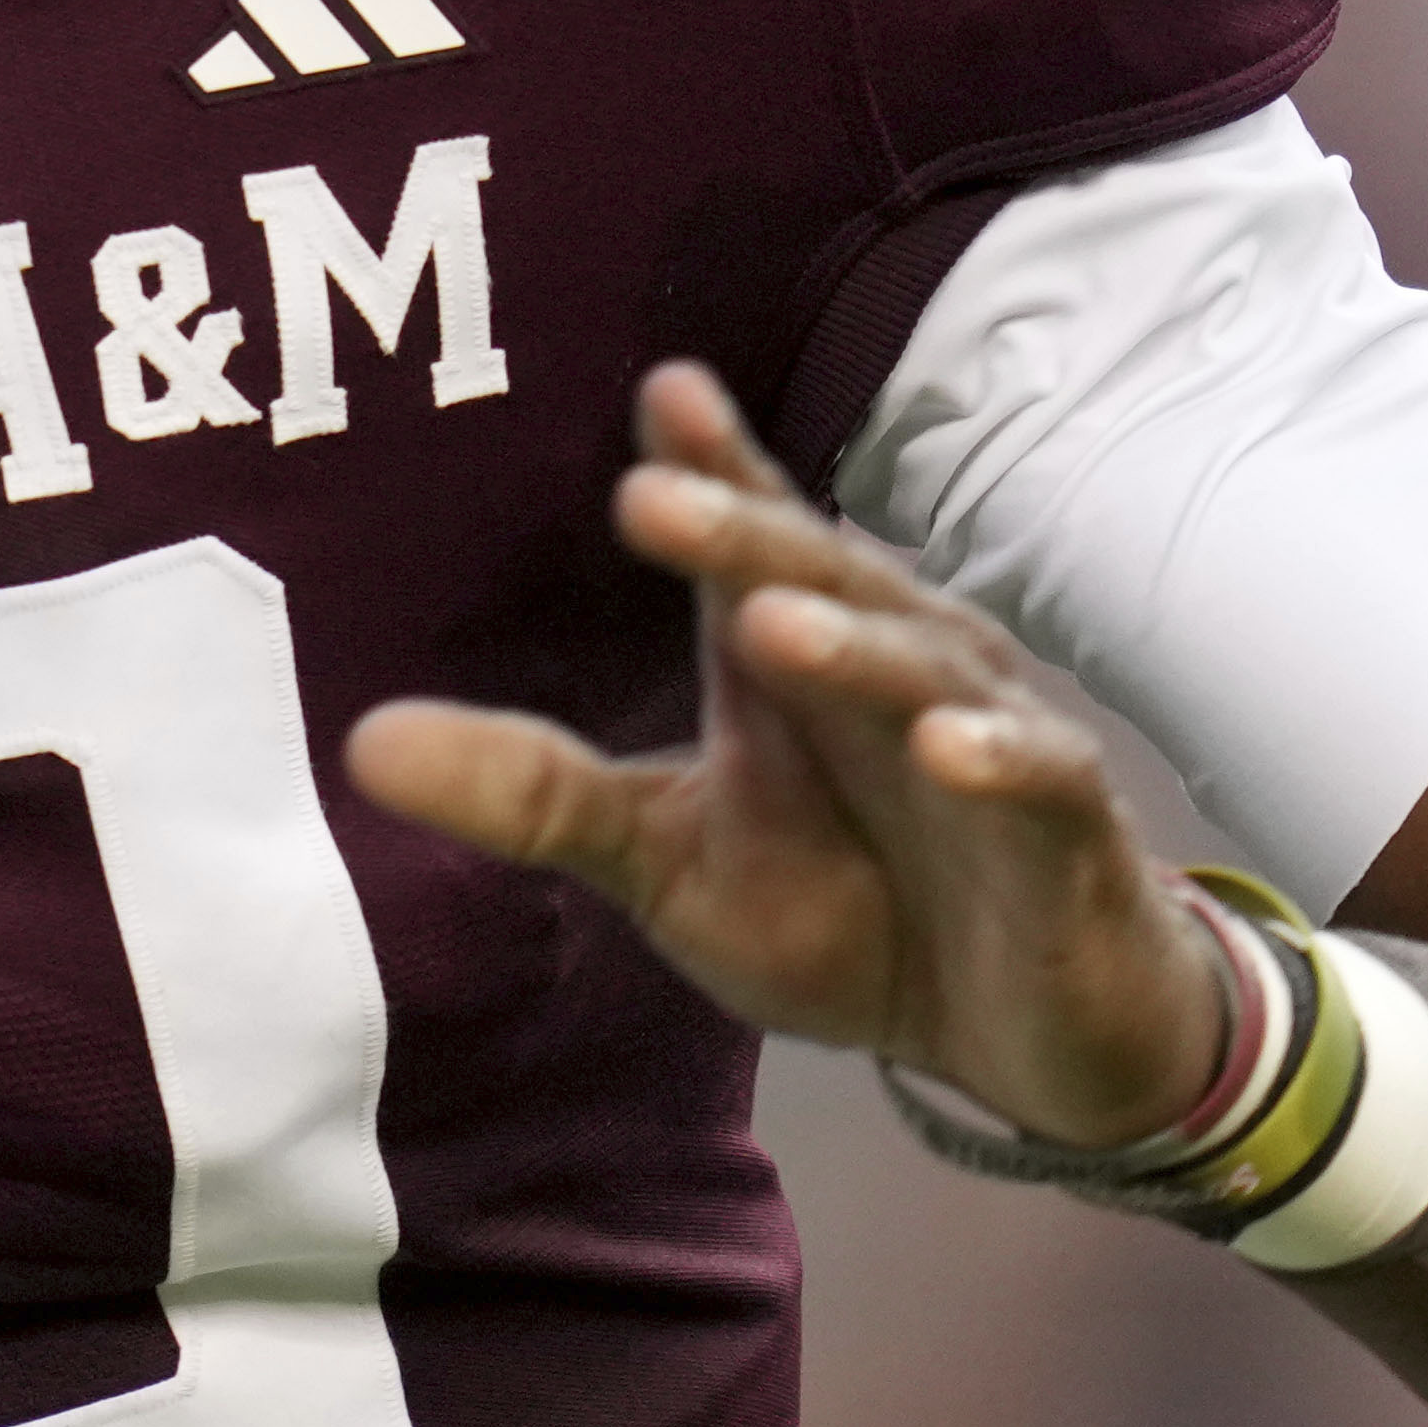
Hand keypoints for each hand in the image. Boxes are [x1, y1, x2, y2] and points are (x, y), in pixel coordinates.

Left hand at [343, 360, 1237, 1144]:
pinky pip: (1039, 778)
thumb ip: (539, 795)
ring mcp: (992, 737)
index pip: (754, 543)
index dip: (713, 471)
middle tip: (649, 497)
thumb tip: (361, 741)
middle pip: (822, 581)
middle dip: (742, 536)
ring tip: (768, 623)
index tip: (659, 393)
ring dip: (851, 642)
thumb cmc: (855, 916)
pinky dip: (998, 758)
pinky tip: (947, 746)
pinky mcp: (1065, 831)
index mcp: (800, 657)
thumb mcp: (672, 862)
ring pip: (923, 665)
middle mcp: (897, 667)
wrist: (1023, 1034)